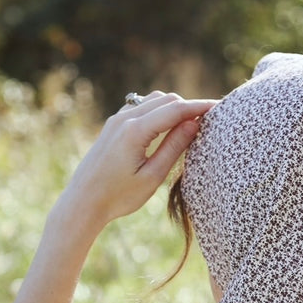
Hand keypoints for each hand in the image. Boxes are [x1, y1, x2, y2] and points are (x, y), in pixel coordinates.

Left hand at [0, 89, 215, 302]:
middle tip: (209, 120)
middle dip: (188, 106)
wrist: (83, 202)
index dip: (200, 107)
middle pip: (166, 99)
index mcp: (136, 131)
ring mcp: (116, 120)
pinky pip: (141, 108)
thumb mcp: (152, 176)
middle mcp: (125, 118)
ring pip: (153, 100)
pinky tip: (167, 127)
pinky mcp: (112, 125)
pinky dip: (158, 111)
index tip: (220, 107)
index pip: (176, 109)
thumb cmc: (118, 196)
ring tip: (191, 124)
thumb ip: (174, 147)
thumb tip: (194, 124)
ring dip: (173, 107)